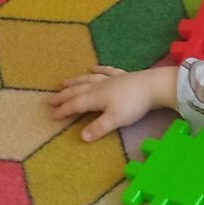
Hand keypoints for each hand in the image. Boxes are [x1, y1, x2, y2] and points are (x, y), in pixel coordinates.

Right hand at [49, 62, 174, 139]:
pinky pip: (107, 71)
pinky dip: (99, 69)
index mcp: (94, 97)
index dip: (63, 110)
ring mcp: (110, 79)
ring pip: (88, 79)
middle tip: (50, 99)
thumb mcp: (115, 120)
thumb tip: (82, 137)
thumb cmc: (133, 104)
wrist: (153, 86)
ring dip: (75, 81)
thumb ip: (98, 128)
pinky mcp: (122, 76)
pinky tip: (93, 67)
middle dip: (63, 96)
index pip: (75, 104)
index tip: (52, 115)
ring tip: (64, 82)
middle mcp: (99, 86)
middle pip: (77, 91)